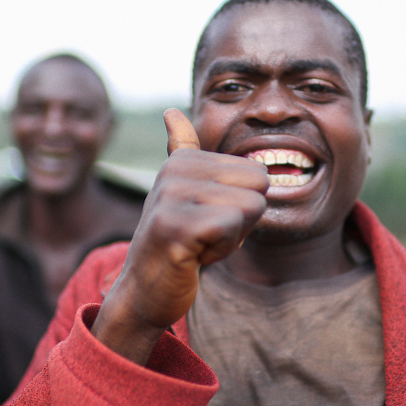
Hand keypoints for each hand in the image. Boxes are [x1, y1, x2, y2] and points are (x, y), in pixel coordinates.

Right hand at [92, 109, 267, 363]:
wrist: (144, 293)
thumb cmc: (177, 243)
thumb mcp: (185, 194)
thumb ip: (183, 152)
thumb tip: (171, 112)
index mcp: (184, 160)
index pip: (258, 175)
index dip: (241, 207)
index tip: (207, 221)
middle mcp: (175, 171)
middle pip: (260, 187)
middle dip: (242, 221)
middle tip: (205, 235)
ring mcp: (171, 198)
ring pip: (250, 208)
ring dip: (230, 238)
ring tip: (197, 244)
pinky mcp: (173, 228)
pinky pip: (231, 227)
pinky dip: (220, 251)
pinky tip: (193, 256)